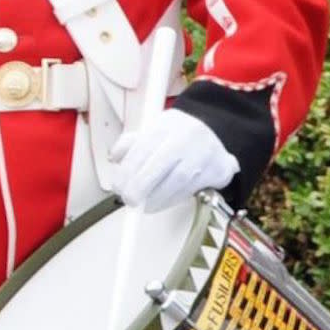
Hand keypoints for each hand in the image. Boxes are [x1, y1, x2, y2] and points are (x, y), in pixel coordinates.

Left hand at [109, 107, 239, 211]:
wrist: (215, 136)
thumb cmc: (178, 136)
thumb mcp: (154, 131)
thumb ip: (132, 143)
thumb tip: (113, 158)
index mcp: (166, 123)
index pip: (143, 146)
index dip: (128, 170)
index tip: (118, 187)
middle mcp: (185, 136)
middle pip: (160, 162)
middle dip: (140, 184)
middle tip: (129, 200)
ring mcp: (202, 152)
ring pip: (177, 178)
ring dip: (156, 196)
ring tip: (144, 206)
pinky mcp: (214, 169)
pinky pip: (190, 189)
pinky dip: (171, 199)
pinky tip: (160, 204)